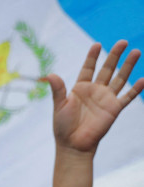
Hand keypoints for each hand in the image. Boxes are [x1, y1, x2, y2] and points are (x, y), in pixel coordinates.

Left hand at [49, 40, 143, 154]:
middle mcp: (95, 91)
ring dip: (128, 66)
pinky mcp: (114, 109)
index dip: (92, 57)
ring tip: (136, 52)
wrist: (73, 144)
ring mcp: (106, 99)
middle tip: (123, 42)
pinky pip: (128, 97)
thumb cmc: (63, 126)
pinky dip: (136, 89)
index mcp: (80, 88)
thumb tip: (50, 74)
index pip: (88, 68)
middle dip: (114, 55)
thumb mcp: (59, 105)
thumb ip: (58, 89)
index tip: (97, 44)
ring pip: (120, 78)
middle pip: (107, 69)